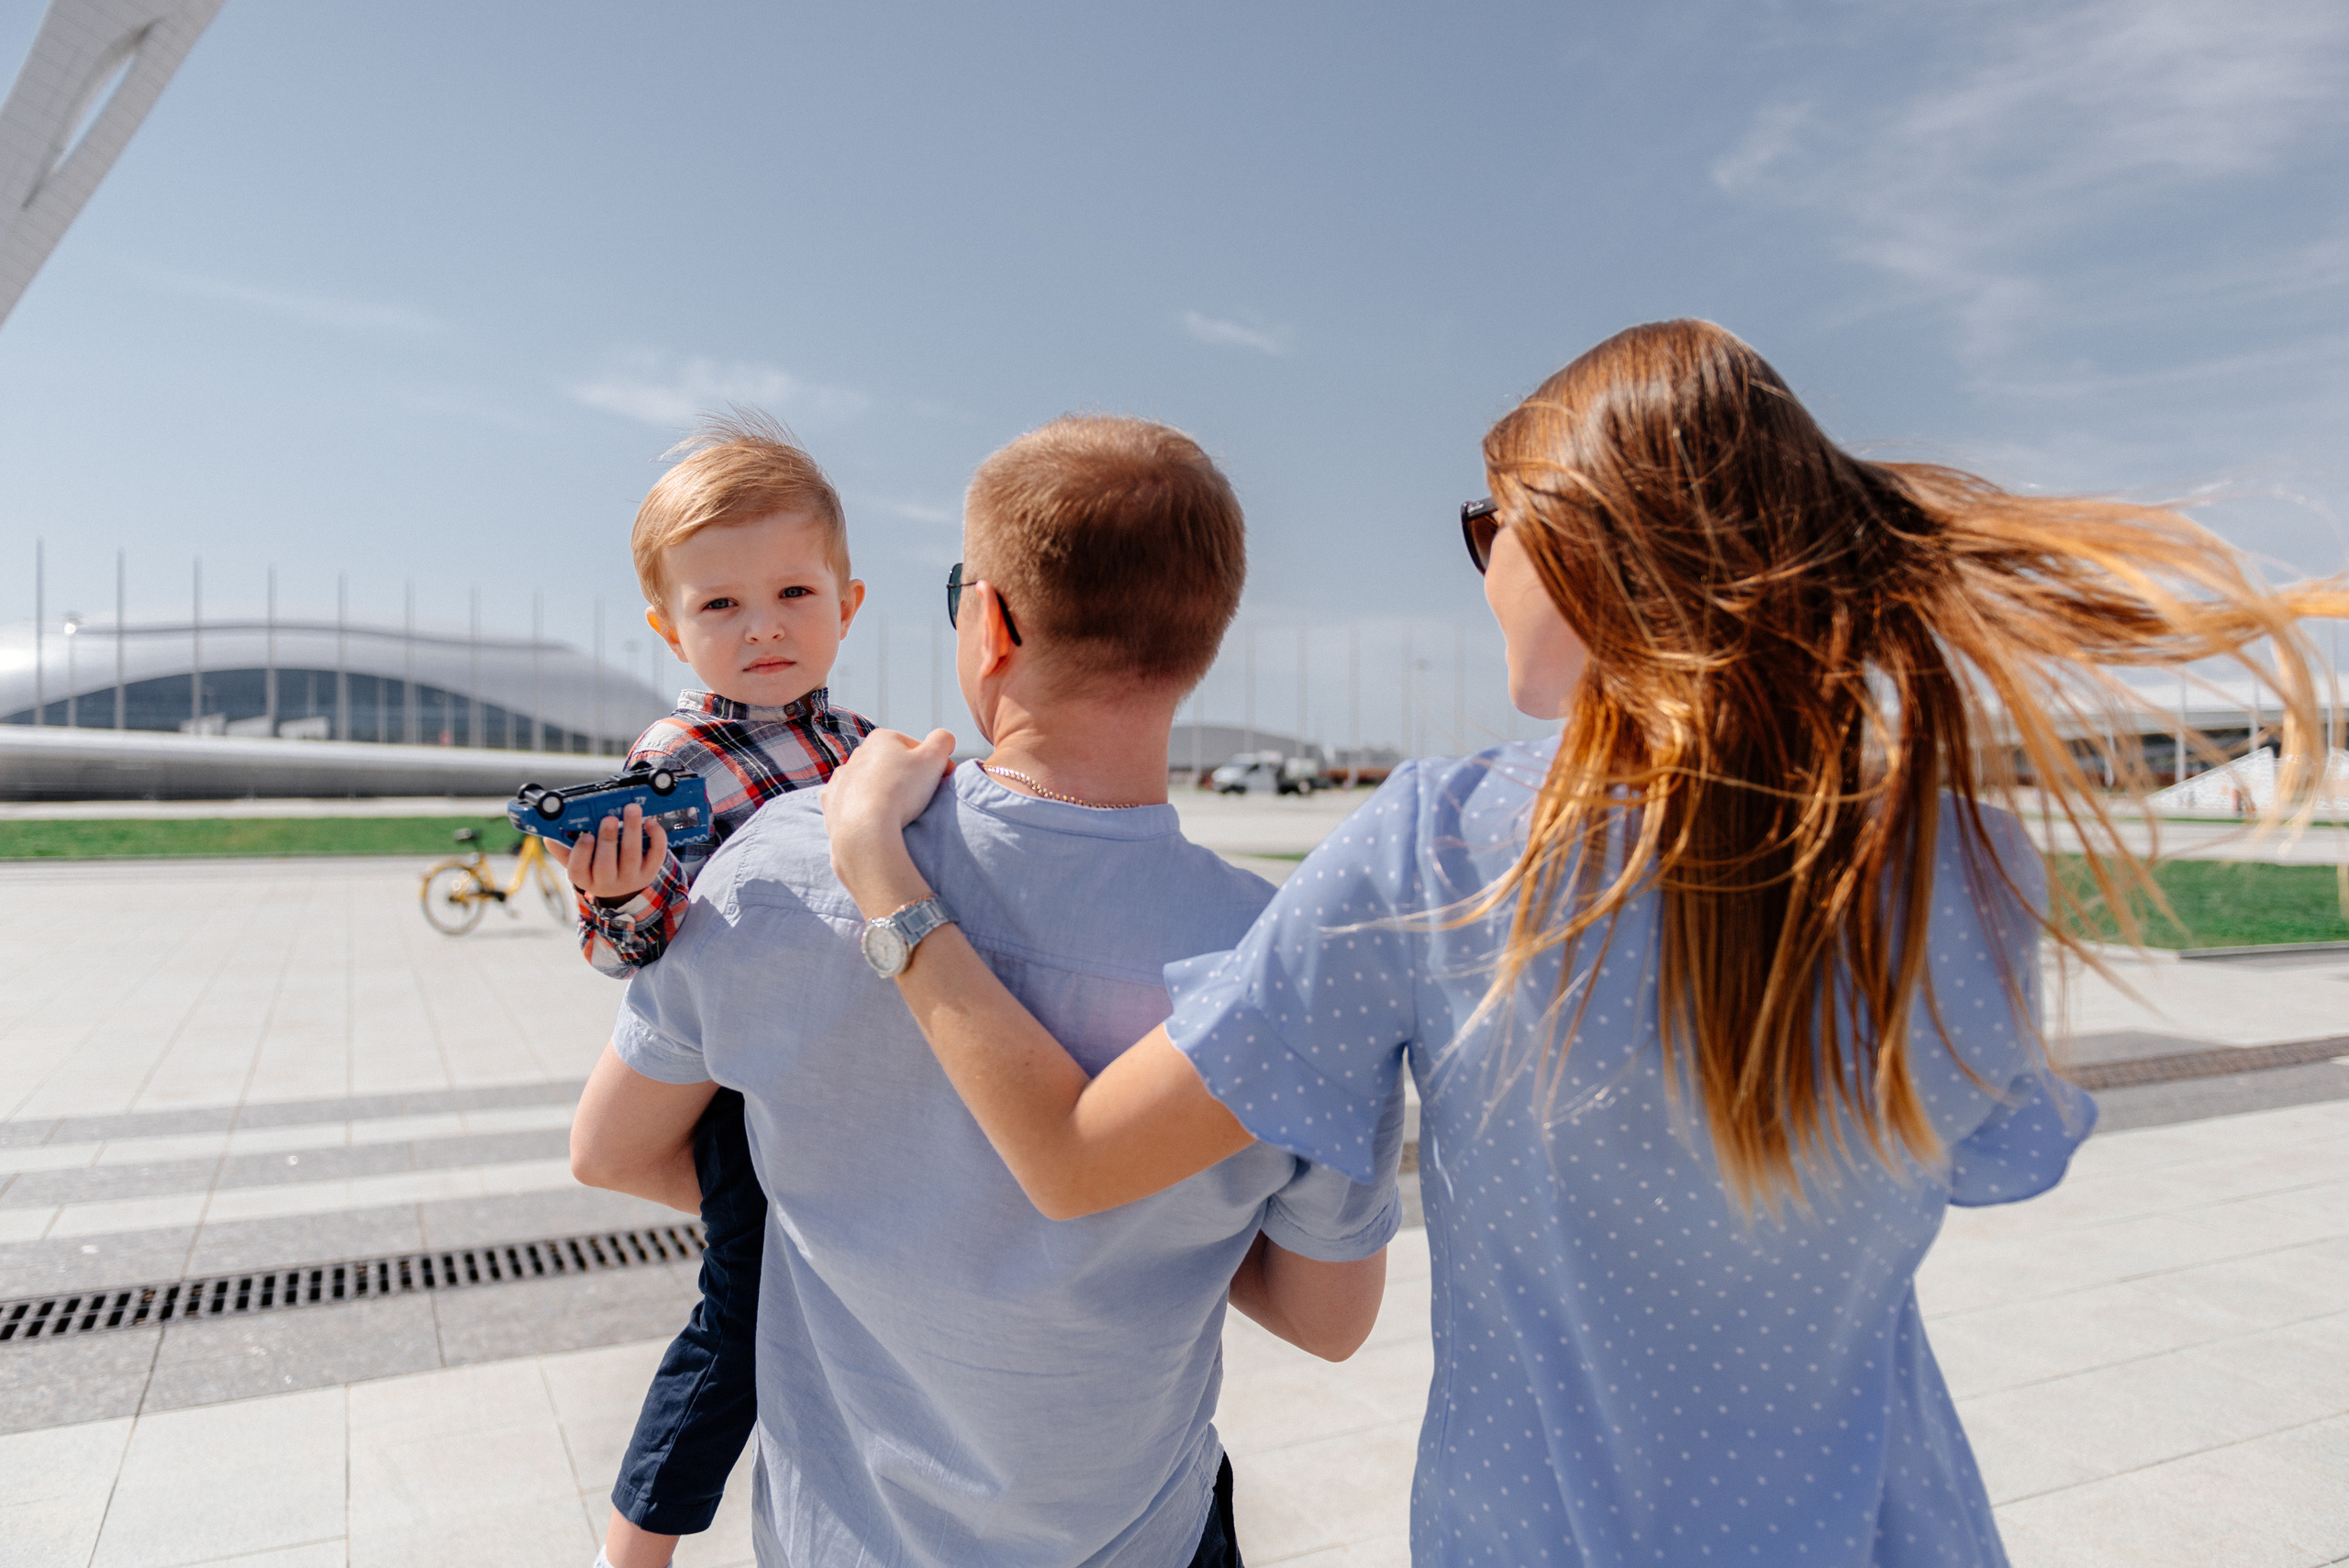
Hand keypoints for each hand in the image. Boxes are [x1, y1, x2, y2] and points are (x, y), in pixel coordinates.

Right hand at [564, 802, 669, 899]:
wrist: (622, 888)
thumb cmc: (596, 867)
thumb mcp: (578, 862)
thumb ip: (564, 849)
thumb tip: (547, 835)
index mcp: (584, 878)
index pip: (577, 870)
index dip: (581, 853)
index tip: (586, 836)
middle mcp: (607, 883)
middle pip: (605, 864)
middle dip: (607, 839)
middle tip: (609, 818)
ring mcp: (630, 879)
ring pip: (631, 856)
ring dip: (632, 830)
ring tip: (631, 809)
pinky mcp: (649, 873)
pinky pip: (656, 856)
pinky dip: (656, 838)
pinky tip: (650, 822)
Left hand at [823, 728, 955, 843]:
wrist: (863, 829)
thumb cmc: (900, 791)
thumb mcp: (933, 758)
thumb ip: (943, 740)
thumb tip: (944, 739)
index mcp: (882, 738)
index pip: (918, 749)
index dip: (934, 767)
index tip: (941, 785)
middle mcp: (858, 753)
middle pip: (893, 765)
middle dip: (907, 779)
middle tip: (920, 801)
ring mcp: (841, 778)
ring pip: (872, 783)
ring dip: (885, 793)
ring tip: (897, 813)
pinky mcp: (831, 801)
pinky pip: (852, 801)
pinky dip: (863, 808)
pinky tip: (874, 819)